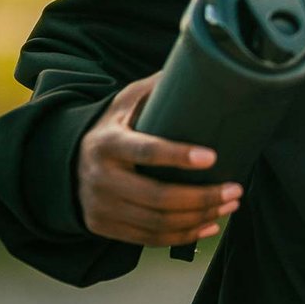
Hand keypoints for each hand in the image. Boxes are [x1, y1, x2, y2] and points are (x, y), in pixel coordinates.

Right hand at [75, 73, 241, 246]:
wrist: (69, 164)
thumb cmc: (112, 128)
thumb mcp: (125, 102)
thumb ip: (156, 88)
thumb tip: (200, 64)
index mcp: (107, 143)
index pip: (146, 151)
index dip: (179, 156)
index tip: (212, 157)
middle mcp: (101, 178)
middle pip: (158, 197)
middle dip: (202, 197)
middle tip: (235, 189)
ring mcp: (102, 207)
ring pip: (158, 223)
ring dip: (200, 218)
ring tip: (229, 205)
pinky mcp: (106, 228)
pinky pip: (150, 239)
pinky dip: (184, 236)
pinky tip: (209, 225)